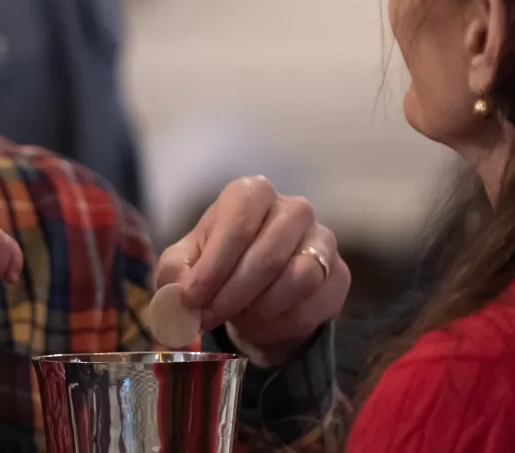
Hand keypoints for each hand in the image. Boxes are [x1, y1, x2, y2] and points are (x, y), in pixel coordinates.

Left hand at [156, 176, 350, 365]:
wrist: (253, 292)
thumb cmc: (215, 267)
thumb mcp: (183, 268)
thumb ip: (176, 278)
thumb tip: (181, 300)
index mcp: (250, 195)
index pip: (238, 224)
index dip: (214, 266)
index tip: (193, 298)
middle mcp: (292, 209)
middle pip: (268, 255)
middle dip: (232, 294)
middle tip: (208, 317)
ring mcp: (322, 239)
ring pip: (299, 278)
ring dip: (261, 308)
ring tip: (238, 316)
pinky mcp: (338, 273)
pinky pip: (316, 302)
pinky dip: (285, 320)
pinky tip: (265, 321)